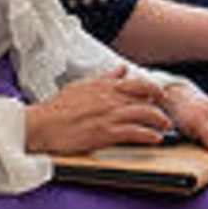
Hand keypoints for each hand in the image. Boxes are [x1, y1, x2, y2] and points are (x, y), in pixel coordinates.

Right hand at [23, 74, 175, 156]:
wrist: (40, 125)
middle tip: (167, 113)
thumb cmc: (57, 108)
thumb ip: (105, 78)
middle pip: (146, 99)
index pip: (139, 83)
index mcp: (105, 86)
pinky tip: (155, 139)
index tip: (160, 95)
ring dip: (159, 121)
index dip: (154, 90)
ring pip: (144, 114)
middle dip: (161, 106)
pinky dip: (148, 135)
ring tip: (165, 127)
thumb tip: (122, 69)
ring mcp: (109, 115)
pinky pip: (134, 132)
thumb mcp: (82, 85)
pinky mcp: (105, 132)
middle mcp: (111, 98)